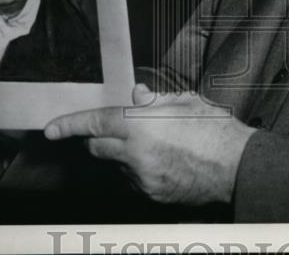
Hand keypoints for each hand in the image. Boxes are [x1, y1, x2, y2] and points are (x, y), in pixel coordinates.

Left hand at [44, 84, 256, 205]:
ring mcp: (142, 178)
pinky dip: (139, 170)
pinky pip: (134, 181)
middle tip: (113, 130)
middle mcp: (135, 153)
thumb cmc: (214, 129)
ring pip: (116, 165)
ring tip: (155, 145)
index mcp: (141, 125)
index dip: (69, 125)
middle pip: (97, 148)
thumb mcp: (185, 101)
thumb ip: (154, 100)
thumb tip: (137, 95)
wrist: (236, 165)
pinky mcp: (152, 194)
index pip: (95, 123)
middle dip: (98, 139)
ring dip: (123, 154)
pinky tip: (163, 161)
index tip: (52, 129)